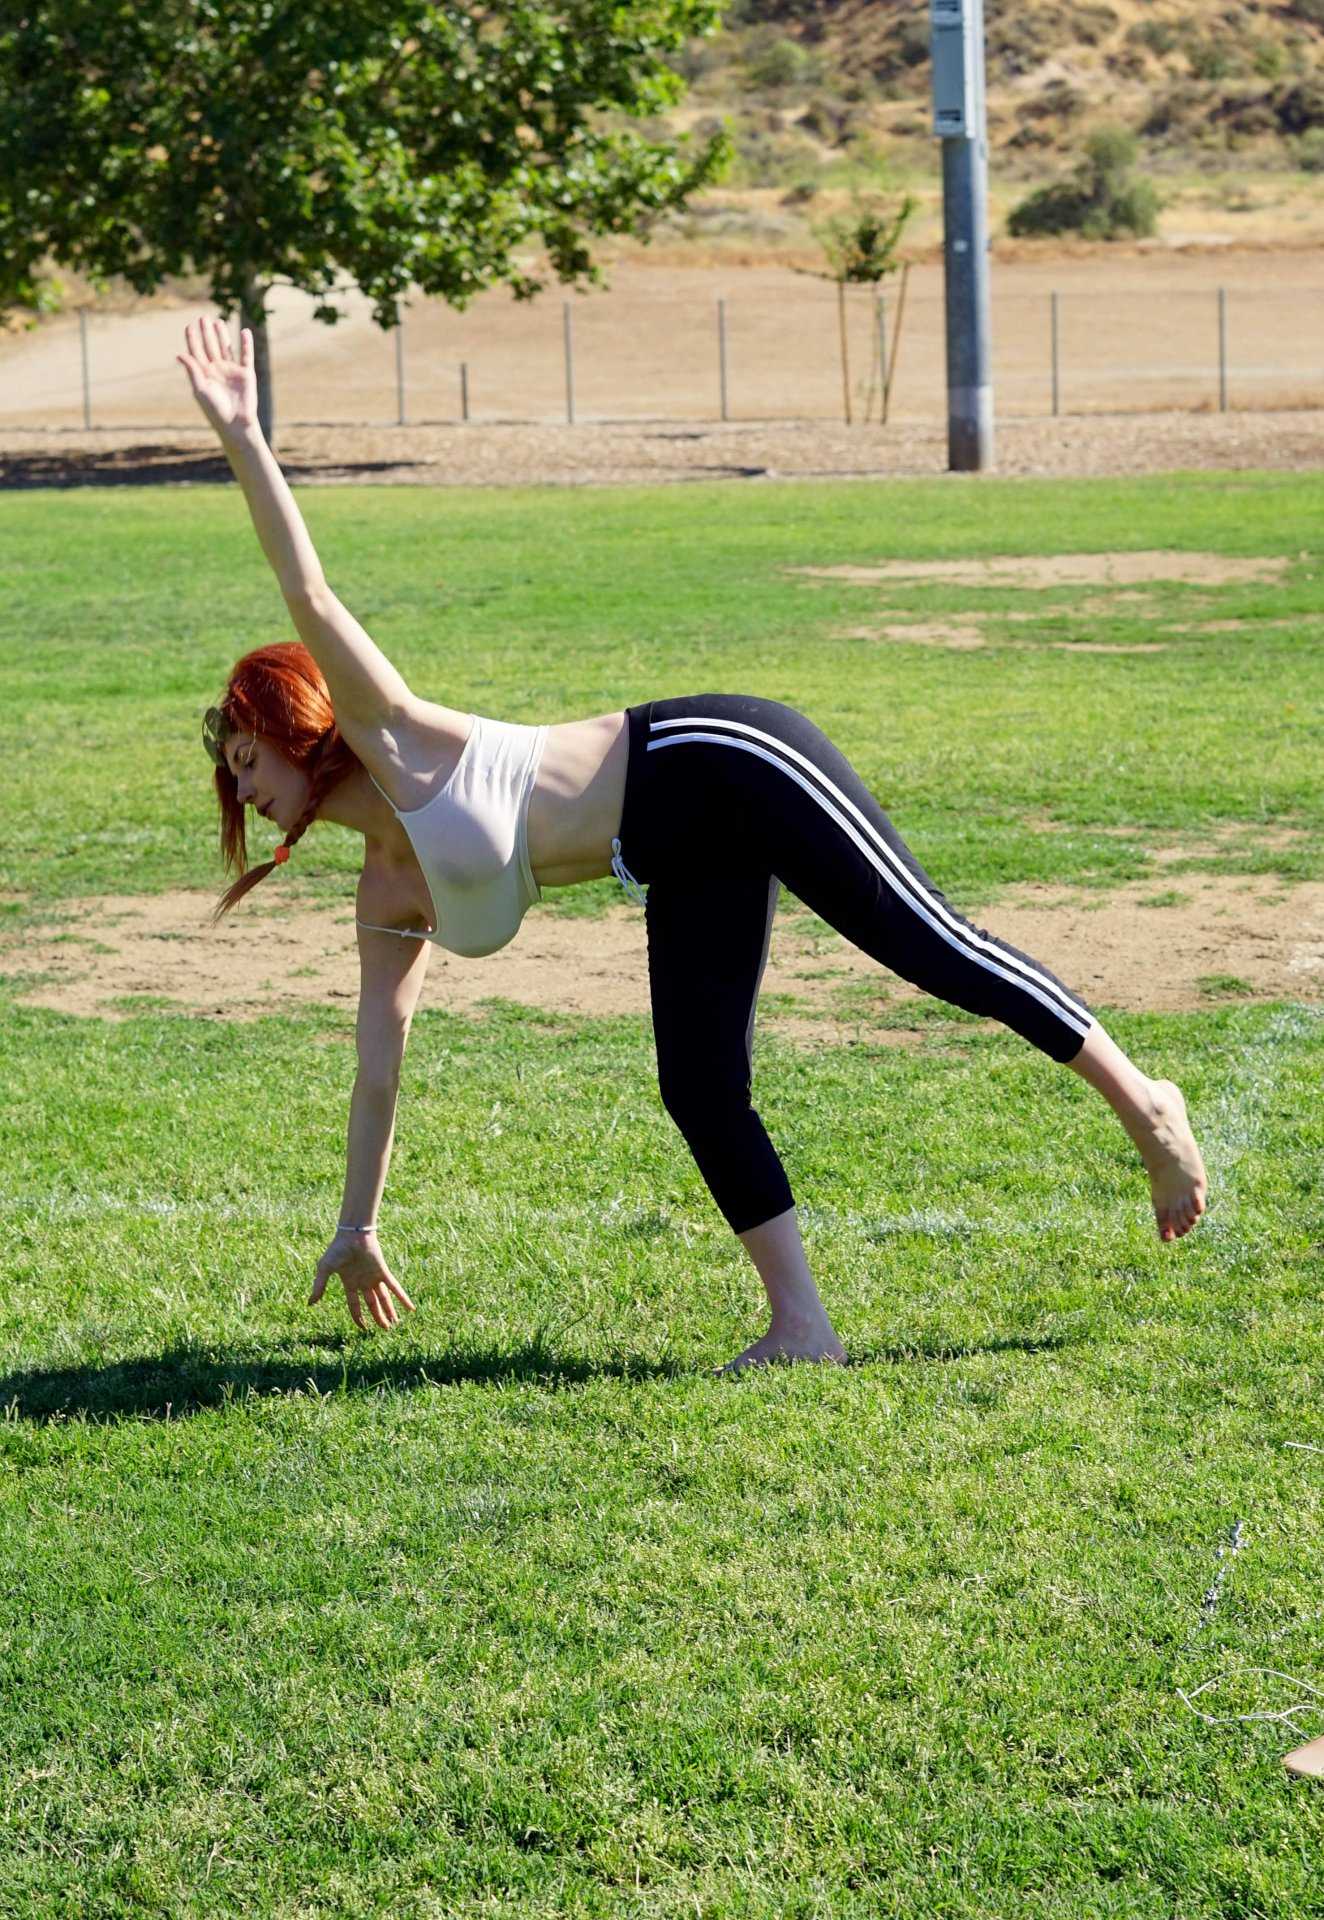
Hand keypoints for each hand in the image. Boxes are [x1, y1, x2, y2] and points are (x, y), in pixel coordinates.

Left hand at [177, 314, 258, 437]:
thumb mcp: (200, 389)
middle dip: (206, 332)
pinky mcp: (246, 374)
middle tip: (203, 317)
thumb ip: (192, 370)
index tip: (190, 325)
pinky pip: (246, 355)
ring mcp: (232, 370)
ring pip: (227, 348)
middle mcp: (217, 369)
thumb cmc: (215, 409)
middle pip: (210, 346)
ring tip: (218, 321)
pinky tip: (244, 331)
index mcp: (204, 373)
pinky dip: (246, 344)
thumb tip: (180, 354)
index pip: (197, 351)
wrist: (235, 423)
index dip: (193, 338)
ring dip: (223, 335)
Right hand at [310, 1229, 415, 1332]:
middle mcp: (363, 1282)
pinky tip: (410, 1307)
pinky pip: (394, 1287)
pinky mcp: (383, 1271)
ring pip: (384, 1299)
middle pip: (373, 1305)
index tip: (364, 1328)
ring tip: (395, 1323)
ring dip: (390, 1311)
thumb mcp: (325, 1269)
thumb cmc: (337, 1249)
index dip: (359, 1317)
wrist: (352, 1234)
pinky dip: (402, 1298)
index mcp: (350, 1283)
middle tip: (385, 1329)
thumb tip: (309, 1304)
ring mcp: (374, 1277)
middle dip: (378, 1317)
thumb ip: (319, 1286)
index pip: (355, 1305)